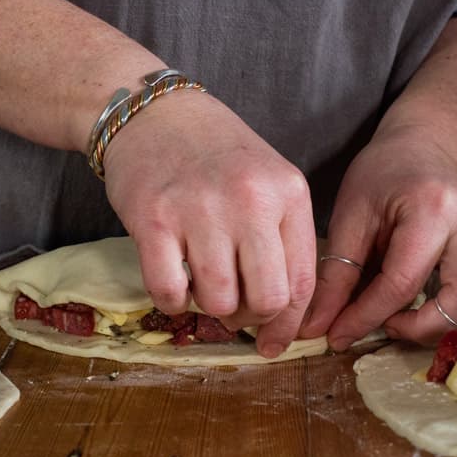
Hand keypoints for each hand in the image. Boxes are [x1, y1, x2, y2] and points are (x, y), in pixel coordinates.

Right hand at [102, 89, 316, 357]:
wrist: (155, 113)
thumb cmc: (217, 152)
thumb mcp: (268, 180)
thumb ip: (282, 236)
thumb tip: (282, 313)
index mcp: (288, 192)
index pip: (302, 281)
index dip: (289, 324)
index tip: (275, 344)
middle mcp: (251, 200)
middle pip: (266, 299)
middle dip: (251, 319)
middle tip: (234, 310)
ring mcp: (201, 208)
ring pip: (219, 302)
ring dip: (209, 308)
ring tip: (202, 285)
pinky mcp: (154, 218)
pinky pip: (169, 293)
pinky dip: (172, 301)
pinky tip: (174, 281)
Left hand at [299, 126, 456, 346]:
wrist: (422, 147)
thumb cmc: (382, 177)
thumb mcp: (350, 215)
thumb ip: (337, 272)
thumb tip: (319, 327)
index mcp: (431, 207)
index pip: (401, 282)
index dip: (366, 318)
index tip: (338, 336)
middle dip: (426, 327)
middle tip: (392, 326)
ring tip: (427, 321)